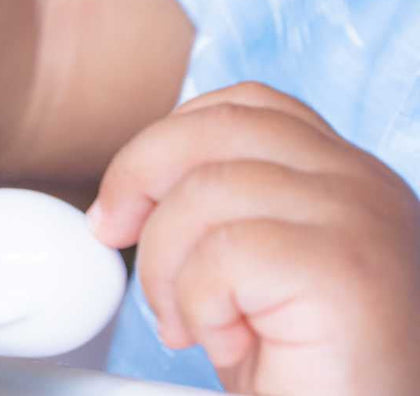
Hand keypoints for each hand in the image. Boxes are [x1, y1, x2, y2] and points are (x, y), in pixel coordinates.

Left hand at [89, 82, 419, 393]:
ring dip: (166, 267)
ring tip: (191, 325)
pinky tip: (229, 343)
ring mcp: (359, 220)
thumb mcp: (246, 271)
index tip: (123, 203)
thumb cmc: (300, 372)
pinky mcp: (343, 269)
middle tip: (113, 237)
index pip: (244, 106)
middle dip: (137, 178)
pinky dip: (198, 303)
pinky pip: (223, 253)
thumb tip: (119, 200)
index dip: (166, 139)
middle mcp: (362, 185)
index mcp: (343, 176)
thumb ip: (210, 210)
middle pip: (216, 127)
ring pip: (205, 192)